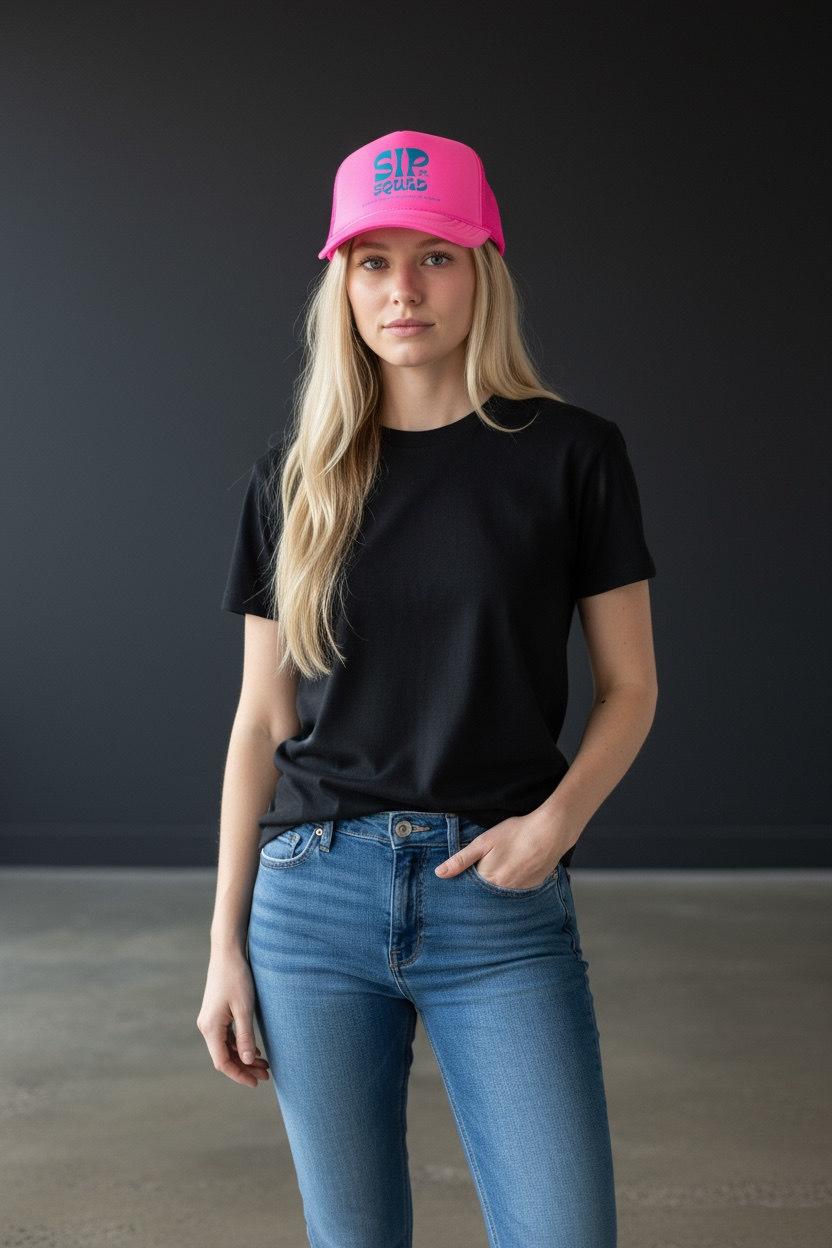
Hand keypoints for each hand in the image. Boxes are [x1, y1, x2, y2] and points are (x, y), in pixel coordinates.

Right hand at [197, 950, 270, 1088]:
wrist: (227, 953)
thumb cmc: (237, 978)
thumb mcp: (244, 1008)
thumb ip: (245, 1036)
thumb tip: (246, 1062)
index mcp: (211, 1028)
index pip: (223, 1062)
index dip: (239, 1075)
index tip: (256, 1082)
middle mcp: (206, 1026)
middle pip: (224, 1057)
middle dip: (244, 1068)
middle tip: (266, 1075)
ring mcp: (210, 1020)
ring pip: (226, 1047)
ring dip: (243, 1057)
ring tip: (264, 1064)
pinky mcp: (215, 1014)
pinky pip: (226, 1036)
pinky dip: (239, 1045)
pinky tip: (254, 1049)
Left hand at [434, 812, 576, 889]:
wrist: (550, 831)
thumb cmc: (516, 832)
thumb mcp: (483, 841)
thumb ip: (461, 859)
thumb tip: (439, 874)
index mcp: (488, 879)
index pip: (470, 888)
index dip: (467, 881)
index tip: (467, 874)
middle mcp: (504, 890)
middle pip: (486, 892)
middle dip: (482, 885)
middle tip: (489, 866)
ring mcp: (520, 890)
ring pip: (502, 892)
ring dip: (498, 884)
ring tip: (503, 866)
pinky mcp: (533, 886)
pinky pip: (518, 890)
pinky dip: (514, 882)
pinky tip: (517, 868)